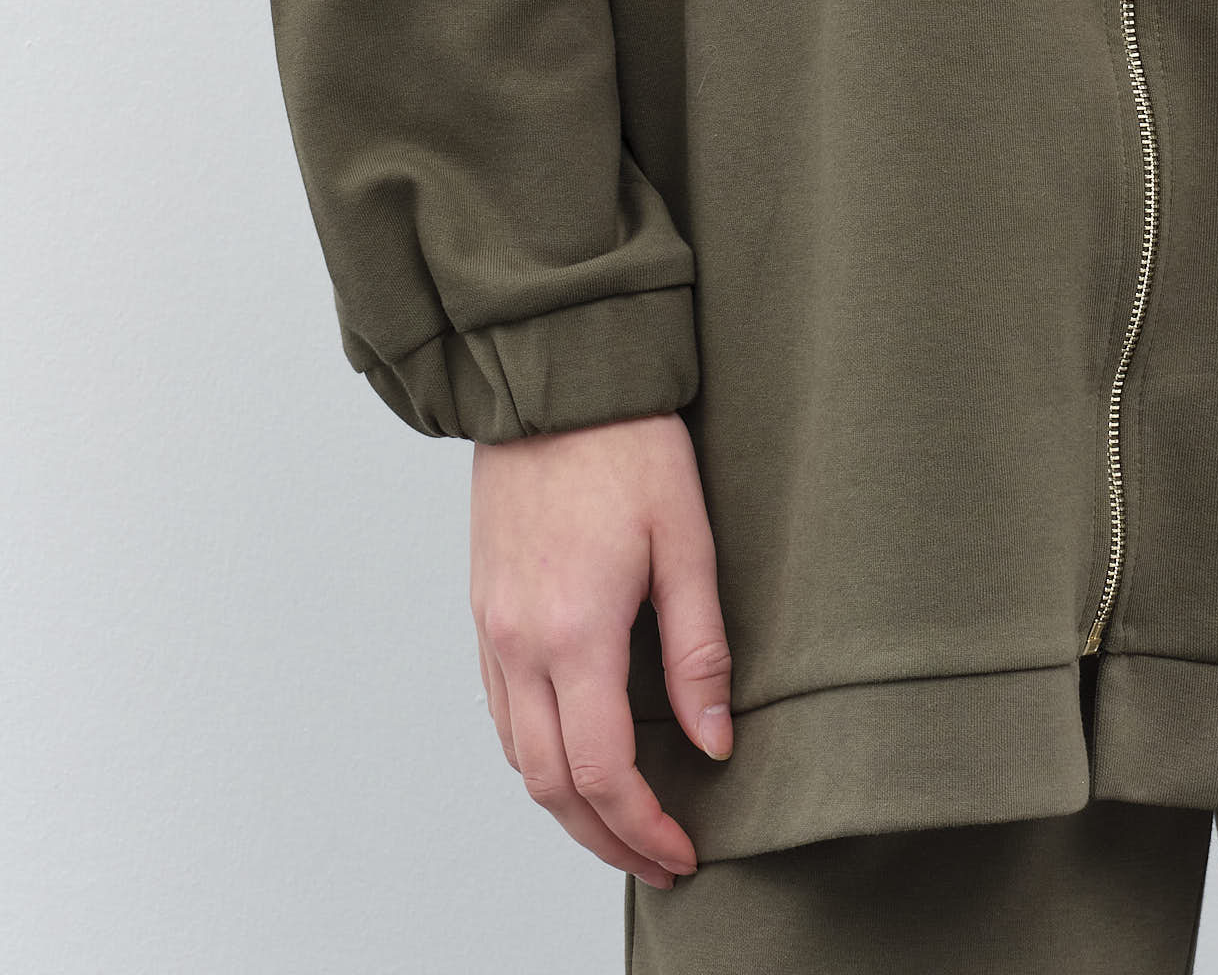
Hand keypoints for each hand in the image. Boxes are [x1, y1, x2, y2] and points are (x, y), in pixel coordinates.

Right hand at [469, 413, 731, 890]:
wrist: (552, 378)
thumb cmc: (629, 443)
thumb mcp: (687, 538)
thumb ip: (699, 648)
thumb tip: (714, 743)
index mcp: (573, 631)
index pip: (601, 771)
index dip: (643, 827)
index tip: (684, 850)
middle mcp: (519, 642)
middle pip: (549, 785)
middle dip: (605, 837)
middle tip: (659, 859)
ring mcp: (492, 628)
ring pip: (518, 757)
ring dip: (567, 806)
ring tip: (623, 824)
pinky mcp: (484, 609)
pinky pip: (501, 712)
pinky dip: (536, 756)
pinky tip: (576, 757)